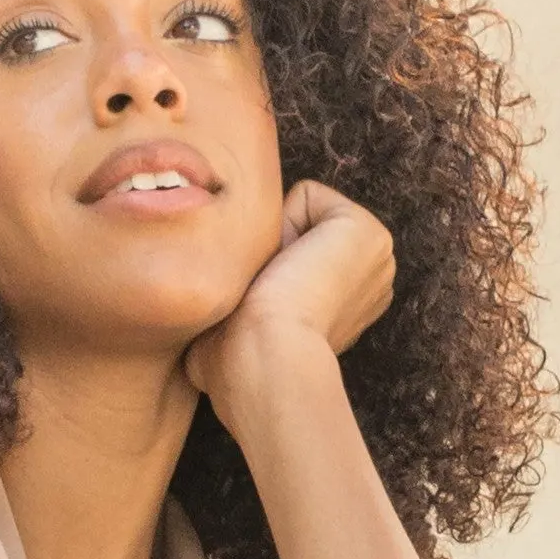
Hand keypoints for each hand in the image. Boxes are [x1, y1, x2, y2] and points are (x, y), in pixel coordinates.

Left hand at [185, 180, 393, 438]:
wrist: (263, 359)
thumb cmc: (239, 363)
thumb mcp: (228, 337)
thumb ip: (230, 313)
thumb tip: (182, 339)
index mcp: (343, 307)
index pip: (291, 254)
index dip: (262, 270)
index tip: (259, 306)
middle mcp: (367, 282)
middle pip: (297, 228)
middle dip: (271, 250)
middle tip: (266, 291)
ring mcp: (376, 257)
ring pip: (300, 212)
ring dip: (275, 239)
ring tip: (277, 282)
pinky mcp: (369, 231)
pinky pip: (309, 195)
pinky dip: (286, 221)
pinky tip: (290, 265)